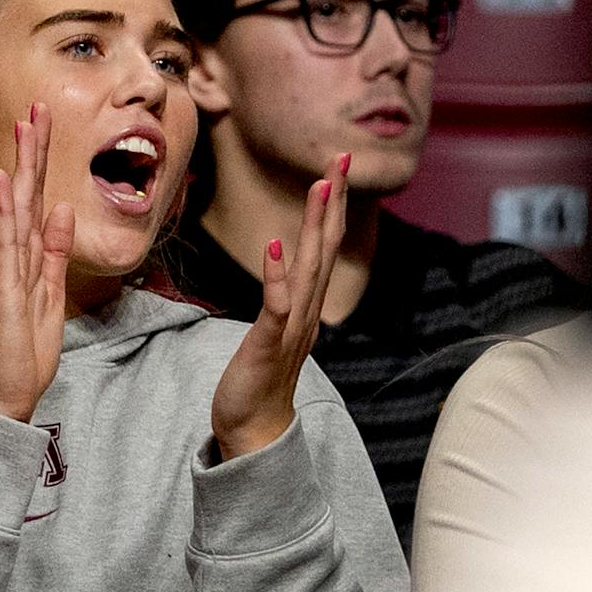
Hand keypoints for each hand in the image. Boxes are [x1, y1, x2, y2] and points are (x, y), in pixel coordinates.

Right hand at [0, 103, 74, 423]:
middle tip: (36, 108)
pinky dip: (6, 212)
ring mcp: (6, 267)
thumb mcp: (53, 290)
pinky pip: (7, 242)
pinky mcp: (4, 286)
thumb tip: (64, 209)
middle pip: (24, 193)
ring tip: (23, 130)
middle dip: (31, 151)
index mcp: (30, 254)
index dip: (41, 162)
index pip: (37, 199)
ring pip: (15, 207)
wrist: (10, 387)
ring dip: (19, 168)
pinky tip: (3, 184)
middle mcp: (14, 254)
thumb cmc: (27, 346)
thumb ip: (56, 251)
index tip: (45, 125)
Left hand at [211, 153, 349, 459]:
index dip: (329, 209)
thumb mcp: (271, 333)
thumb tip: (283, 274)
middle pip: (324, 249)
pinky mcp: (267, 346)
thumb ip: (281, 303)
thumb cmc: (257, 383)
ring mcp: (290, 329)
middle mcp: (305, 313)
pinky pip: (276, 308)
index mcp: (305, 307)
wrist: (253, 433)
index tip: (333, 170)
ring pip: (308, 270)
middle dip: (332, 203)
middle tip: (338, 158)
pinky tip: (276, 248)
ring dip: (315, 227)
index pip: (322, 249)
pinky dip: (278, 277)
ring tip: (320, 186)